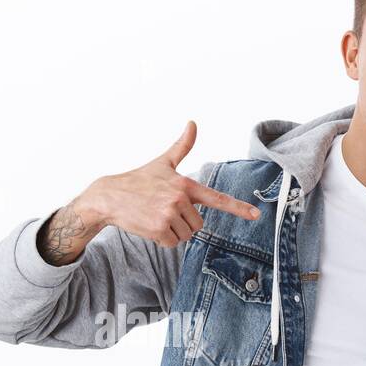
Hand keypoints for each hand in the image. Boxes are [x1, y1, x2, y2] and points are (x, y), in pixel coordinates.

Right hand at [74, 121, 260, 248]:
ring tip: (155, 217)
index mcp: (185, 184)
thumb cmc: (138, 180)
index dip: (238, 208)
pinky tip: (149, 227)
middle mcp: (180, 199)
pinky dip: (162, 240)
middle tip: (164, 211)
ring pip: (185, 235)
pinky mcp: (158, 229)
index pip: (217, 198)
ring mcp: (169, 214)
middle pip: (198, 224)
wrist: (109, 197)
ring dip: (172, 232)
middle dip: (184, 223)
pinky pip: (172, 243)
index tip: (256, 215)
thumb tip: (192, 122)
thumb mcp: (163, 163)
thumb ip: (182, 146)